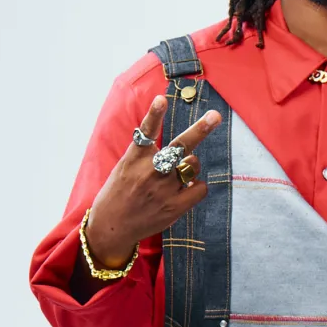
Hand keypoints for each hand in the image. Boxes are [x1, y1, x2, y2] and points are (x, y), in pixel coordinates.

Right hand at [85, 95, 221, 267]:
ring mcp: (163, 189)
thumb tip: (188, 151)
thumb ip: (148, 154)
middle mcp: (150, 171)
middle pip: (180, 146)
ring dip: (191, 164)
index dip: (154, 114)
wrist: (111, 227)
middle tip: (214, 116)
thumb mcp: (124, 167)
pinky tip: (185, 189)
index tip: (161, 98)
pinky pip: (200, 187)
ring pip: (193, 164)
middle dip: (199, 129)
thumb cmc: (120, 192)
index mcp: (134, 158)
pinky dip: (197, 186)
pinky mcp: (174, 207)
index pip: (145, 131)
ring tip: (177, 173)